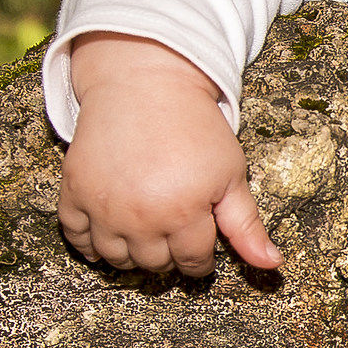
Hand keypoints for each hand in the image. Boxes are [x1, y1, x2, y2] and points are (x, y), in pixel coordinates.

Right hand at [58, 33, 280, 275]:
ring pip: (116, 259)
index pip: (194, 262)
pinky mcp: (74, 193)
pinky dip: (88, 245)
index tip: (200, 242)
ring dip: (131, 254)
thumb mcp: (230, 173)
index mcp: (184, 213)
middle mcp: (141, 217)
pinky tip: (106, 235)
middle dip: (169, 254)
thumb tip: (273, 265)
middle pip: (155, 265)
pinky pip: (75, 239)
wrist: (145, 83)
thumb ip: (247, 225)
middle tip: (173, 227)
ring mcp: (103, 207)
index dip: (201, 257)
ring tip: (145, 230)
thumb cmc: (195, 128)